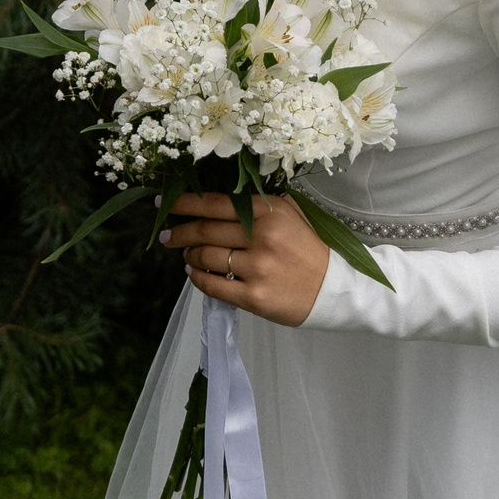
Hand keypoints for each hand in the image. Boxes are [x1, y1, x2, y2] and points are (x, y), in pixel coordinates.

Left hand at [160, 192, 332, 327]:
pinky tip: (195, 274)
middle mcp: (261, 237)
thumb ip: (257, 205)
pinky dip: (198, 278)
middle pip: (205, 231)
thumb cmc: (309, 248)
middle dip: (179, 233)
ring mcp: (258, 269)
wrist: (336, 288)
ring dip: (190, 256)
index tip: (163, 205)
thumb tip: (215, 201)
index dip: (184, 203)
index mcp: (269, 212)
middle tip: (166, 236)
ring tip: (187, 256)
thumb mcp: (290, 214)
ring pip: (206, 258)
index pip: (214, 203)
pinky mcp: (255, 297)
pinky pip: (214, 286)